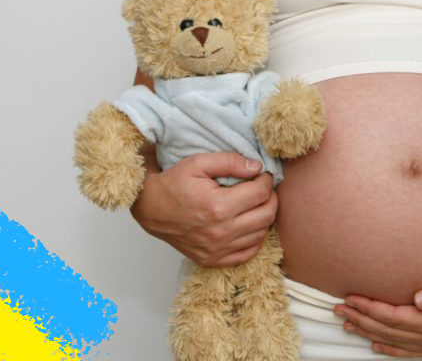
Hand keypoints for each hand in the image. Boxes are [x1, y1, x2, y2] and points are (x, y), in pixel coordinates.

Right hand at [130, 148, 277, 266]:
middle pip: (266, 215)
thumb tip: (256, 167)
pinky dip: (255, 239)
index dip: (267, 181)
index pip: (260, 193)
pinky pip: (248, 253)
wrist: (150, 209)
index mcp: (218, 206)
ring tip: (255, 204)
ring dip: (264, 217)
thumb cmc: (173, 184)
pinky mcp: (213, 259)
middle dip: (271, 198)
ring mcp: (217, 249)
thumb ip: (229, 161)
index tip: (263, 175)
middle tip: (263, 189)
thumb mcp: (198, 163)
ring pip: (261, 234)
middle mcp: (220, 231)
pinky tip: (249, 225)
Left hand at [332, 276, 421, 356]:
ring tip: (347, 324)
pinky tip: (375, 346)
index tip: (351, 298)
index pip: (394, 316)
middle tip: (338, 309)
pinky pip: (408, 350)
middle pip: (388, 329)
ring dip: (368, 332)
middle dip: (361, 318)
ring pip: (394, 340)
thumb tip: (421, 297)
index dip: (370, 308)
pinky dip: (389, 349)